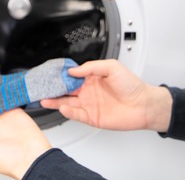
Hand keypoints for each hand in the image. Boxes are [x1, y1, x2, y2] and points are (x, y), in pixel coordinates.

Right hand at [40, 59, 171, 131]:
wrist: (144, 104)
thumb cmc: (131, 84)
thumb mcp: (112, 66)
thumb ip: (91, 67)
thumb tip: (74, 70)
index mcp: (91, 78)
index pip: (71, 76)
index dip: (61, 75)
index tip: (50, 73)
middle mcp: (88, 91)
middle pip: (65, 90)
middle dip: (53, 89)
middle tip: (41, 87)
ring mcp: (89, 105)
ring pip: (67, 103)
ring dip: (55, 101)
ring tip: (43, 98)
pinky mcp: (92, 117)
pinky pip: (76, 115)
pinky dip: (68, 111)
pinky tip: (61, 107)